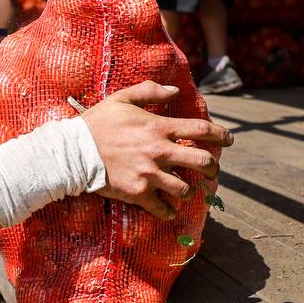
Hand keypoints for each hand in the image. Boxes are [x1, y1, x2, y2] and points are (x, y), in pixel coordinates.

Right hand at [81, 81, 232, 219]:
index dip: (221, 135)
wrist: (73, 152)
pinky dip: (168, 211)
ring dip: (190, 191)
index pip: (200, 130)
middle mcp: (159, 151)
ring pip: (185, 188)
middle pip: (202, 162)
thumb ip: (149, 91)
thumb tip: (175, 91)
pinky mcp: (138, 193)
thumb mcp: (121, 99)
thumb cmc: (96, 123)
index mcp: (158, 128)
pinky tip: (169, 211)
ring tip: (187, 190)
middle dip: (213, 167)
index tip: (230, 140)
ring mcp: (149, 174)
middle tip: (212, 170)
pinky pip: (162, 207)